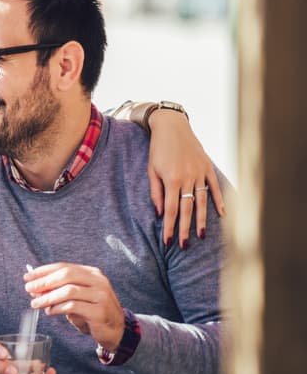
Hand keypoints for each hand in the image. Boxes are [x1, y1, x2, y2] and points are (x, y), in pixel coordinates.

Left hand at [24, 263, 124, 349]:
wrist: (116, 330)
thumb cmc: (91, 312)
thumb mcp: (75, 298)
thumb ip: (57, 291)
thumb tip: (34, 289)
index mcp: (91, 273)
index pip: (64, 267)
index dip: (44, 271)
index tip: (28, 277)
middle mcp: (98, 281)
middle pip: (66, 275)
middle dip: (44, 282)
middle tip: (29, 289)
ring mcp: (100, 295)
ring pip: (68, 291)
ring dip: (48, 297)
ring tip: (35, 304)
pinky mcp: (99, 311)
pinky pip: (73, 306)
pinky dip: (57, 308)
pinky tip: (49, 311)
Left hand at [147, 109, 224, 247]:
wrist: (172, 127)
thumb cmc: (158, 150)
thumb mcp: (151, 170)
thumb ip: (156, 192)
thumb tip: (161, 213)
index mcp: (171, 180)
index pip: (170, 210)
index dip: (169, 227)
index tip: (167, 241)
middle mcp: (187, 178)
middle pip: (187, 209)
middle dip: (185, 229)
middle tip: (184, 246)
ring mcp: (199, 173)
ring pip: (202, 201)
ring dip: (202, 220)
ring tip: (201, 236)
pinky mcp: (207, 167)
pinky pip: (214, 187)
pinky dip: (219, 200)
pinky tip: (222, 215)